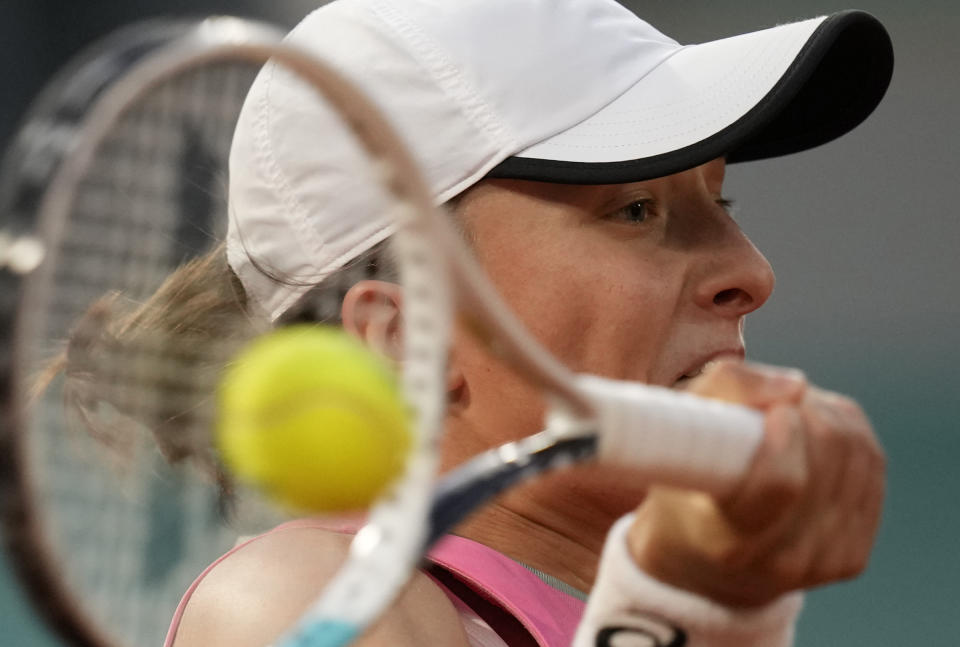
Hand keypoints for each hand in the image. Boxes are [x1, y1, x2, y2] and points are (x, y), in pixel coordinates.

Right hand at [626, 360, 885, 606]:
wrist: (701, 560)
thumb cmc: (682, 480)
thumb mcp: (678, 428)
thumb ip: (725, 389)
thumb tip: (795, 386)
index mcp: (725, 542)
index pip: (782, 484)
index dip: (786, 435)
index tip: (776, 410)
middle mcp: (779, 564)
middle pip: (827, 463)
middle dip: (807, 414)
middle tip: (775, 403)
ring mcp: (821, 565)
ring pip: (857, 458)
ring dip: (827, 417)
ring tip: (790, 413)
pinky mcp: (850, 557)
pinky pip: (872, 468)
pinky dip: (849, 435)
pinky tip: (815, 433)